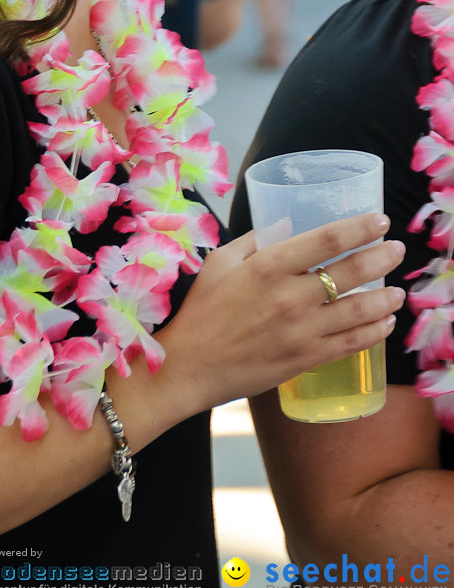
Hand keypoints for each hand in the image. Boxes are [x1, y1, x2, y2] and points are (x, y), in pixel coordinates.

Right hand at [155, 213, 404, 418]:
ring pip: (360, 309)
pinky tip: (384, 322)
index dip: (360, 228)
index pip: (327, 240)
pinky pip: (352, 343)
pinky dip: (374, 330)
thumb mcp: (220, 263)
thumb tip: (286, 225)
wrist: (190, 366)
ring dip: (386, 297)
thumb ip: (255, 240)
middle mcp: (291, 296)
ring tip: (398, 290)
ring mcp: (302, 330)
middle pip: (352, 272)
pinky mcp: (306, 359)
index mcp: (268, 265)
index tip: (380, 221)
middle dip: (382, 257)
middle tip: (397, 249)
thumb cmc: (201, 311)